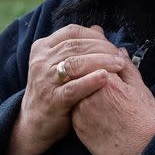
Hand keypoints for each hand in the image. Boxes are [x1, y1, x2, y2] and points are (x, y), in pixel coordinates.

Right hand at [4, 24, 124, 154]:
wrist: (34, 125)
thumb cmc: (54, 91)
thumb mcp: (61, 65)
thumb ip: (78, 47)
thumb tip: (98, 29)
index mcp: (42, 48)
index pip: (72, 32)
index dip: (95, 36)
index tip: (112, 44)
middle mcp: (41, 61)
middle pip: (76, 46)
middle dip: (103, 48)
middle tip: (120, 55)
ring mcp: (44, 80)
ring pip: (75, 63)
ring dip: (101, 62)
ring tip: (120, 65)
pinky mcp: (52, 100)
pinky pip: (74, 87)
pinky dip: (91, 81)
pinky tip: (106, 78)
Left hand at [71, 51, 154, 154]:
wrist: (141, 153)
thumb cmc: (145, 120)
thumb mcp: (140, 88)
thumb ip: (126, 67)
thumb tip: (118, 51)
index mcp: (108, 82)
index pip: (95, 56)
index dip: (99, 50)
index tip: (105, 51)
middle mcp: (89, 95)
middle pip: (79, 70)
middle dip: (86, 62)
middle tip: (96, 63)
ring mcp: (81, 112)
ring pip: (74, 86)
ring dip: (80, 79)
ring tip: (93, 80)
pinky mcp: (77, 126)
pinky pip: (73, 104)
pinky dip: (78, 97)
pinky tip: (90, 98)